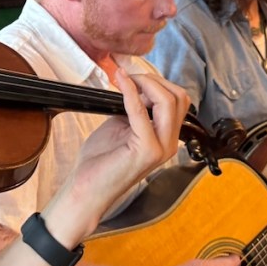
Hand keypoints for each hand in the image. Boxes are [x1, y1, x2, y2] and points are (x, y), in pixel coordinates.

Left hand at [45, 69, 187, 241]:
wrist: (87, 189)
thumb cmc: (101, 160)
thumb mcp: (122, 126)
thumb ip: (135, 109)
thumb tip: (137, 86)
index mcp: (166, 138)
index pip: (178, 101)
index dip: (158, 83)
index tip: (134, 77)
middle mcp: (169, 144)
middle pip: (179, 98)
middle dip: (154, 80)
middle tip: (131, 77)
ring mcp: (161, 148)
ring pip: (169, 101)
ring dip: (147, 83)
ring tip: (126, 79)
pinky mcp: (146, 150)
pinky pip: (141, 111)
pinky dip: (130, 92)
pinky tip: (120, 82)